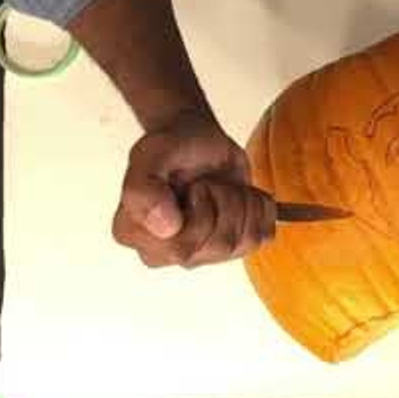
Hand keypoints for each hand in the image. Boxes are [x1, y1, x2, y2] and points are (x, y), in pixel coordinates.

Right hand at [111, 110, 276, 267]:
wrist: (200, 143)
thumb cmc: (173, 148)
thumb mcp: (152, 153)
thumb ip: (143, 188)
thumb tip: (165, 227)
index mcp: (136, 234)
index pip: (183, 247)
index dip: (200, 210)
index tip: (193, 186)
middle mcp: (165, 252)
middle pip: (221, 244)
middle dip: (225, 201)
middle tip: (208, 183)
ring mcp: (201, 254)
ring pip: (245, 241)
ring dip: (242, 201)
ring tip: (221, 186)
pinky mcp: (232, 248)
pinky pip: (262, 237)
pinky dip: (259, 207)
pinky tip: (238, 195)